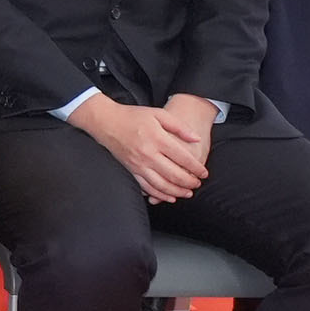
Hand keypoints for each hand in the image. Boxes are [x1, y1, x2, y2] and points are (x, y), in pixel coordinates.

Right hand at [73, 95, 210, 202]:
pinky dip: (160, 195)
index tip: (204, 173)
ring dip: (177, 192)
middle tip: (198, 184)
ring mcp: (138, 164)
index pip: (183, 158)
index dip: (196, 168)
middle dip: (190, 182)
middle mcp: (148, 154)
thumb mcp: (158, 114)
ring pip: (162, 185)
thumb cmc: (132, 116)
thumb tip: (196, 139)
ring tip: (188, 193)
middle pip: (174, 174)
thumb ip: (179, 126)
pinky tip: (169, 197)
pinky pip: (147, 187)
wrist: (105, 122)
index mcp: (157, 139)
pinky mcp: (131, 170)